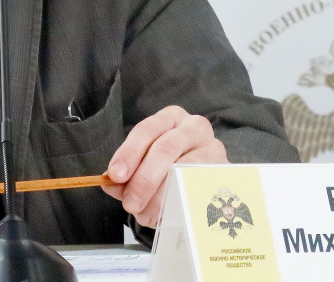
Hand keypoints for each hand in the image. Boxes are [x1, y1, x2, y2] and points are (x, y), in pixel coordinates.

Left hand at [101, 106, 227, 227]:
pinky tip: (167, 215)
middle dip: (144, 179)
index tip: (116, 176)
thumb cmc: (169, 165)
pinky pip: (200, 188)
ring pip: (183, 170)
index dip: (129, 153)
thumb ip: (126, 173)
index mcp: (170, 118)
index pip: (147, 130)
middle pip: (165, 149)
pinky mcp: (224, 171)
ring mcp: (213, 148)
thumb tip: (109, 182)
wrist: (204, 176)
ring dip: (160, 197)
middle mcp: (194, 126)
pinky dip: (180, 204)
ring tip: (145, 214)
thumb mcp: (145, 162)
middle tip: (131, 203)